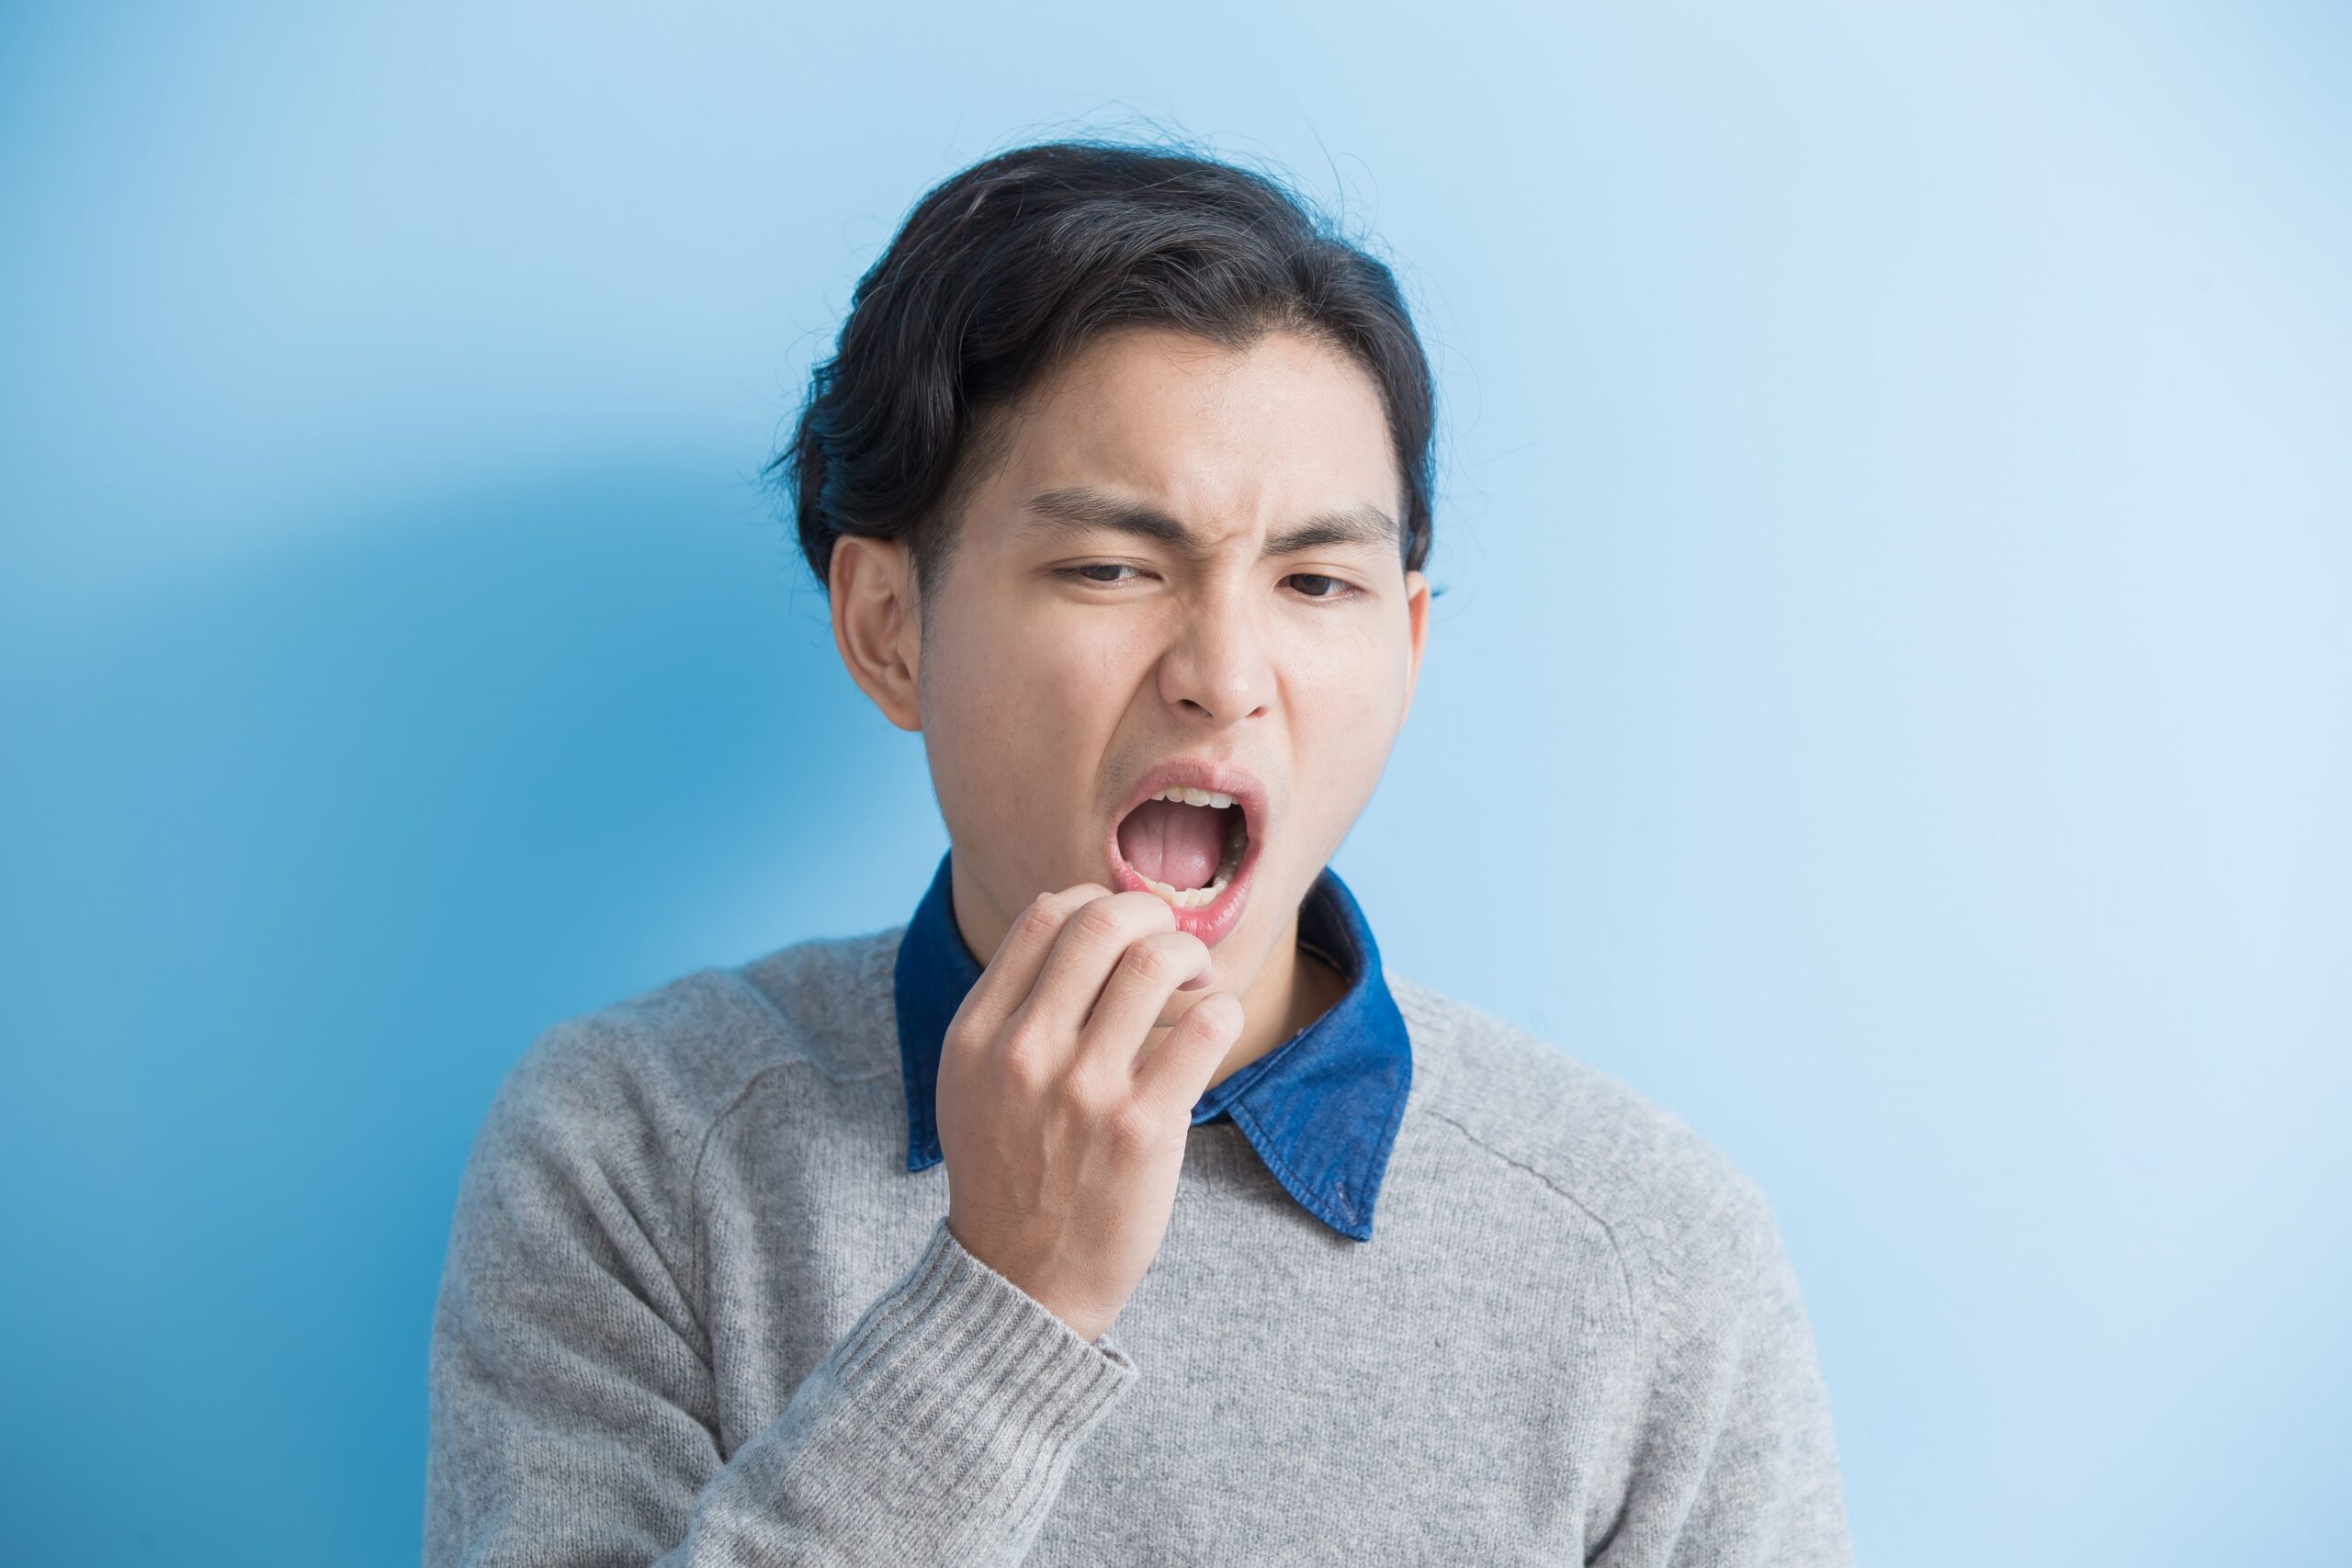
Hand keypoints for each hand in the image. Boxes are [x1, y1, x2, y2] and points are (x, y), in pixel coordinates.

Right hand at [934, 884, 1244, 1342]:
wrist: (1021, 1283)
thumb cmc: (1009, 1175)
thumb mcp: (971, 1084)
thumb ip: (1006, 1009)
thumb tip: (1071, 921)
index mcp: (977, 1034)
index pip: (1044, 915)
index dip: (1099, 902)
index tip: (1125, 927)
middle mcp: (1024, 1052)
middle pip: (1102, 923)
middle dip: (1153, 915)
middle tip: (1171, 943)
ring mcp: (1083, 1090)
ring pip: (1155, 962)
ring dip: (1191, 956)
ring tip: (1195, 982)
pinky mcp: (1142, 1130)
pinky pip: (1204, 1029)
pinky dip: (1222, 1011)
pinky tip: (1214, 1027)